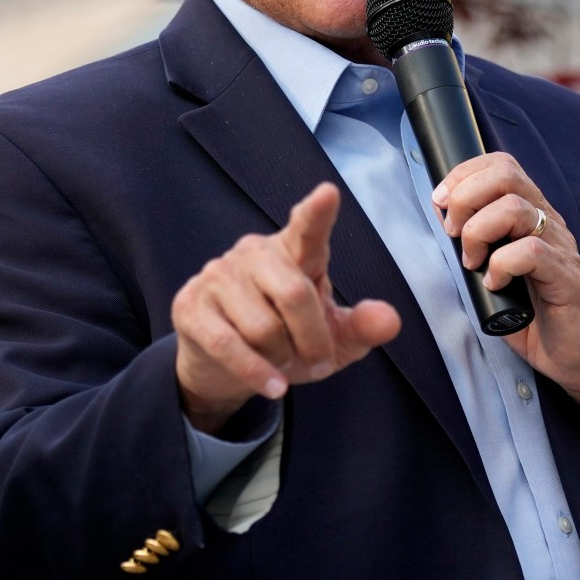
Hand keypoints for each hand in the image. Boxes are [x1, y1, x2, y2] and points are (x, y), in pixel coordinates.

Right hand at [174, 183, 402, 433]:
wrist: (224, 368)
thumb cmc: (286, 342)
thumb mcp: (331, 339)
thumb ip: (361, 327)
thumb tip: (389, 321)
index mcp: (294, 251)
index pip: (307, 228)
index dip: (317, 212)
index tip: (328, 193)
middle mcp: (254, 253)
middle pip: (295, 295)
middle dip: (313, 340)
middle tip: (319, 362)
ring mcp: (217, 275)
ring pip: (263, 327)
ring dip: (281, 358)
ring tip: (281, 361)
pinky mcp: (190, 305)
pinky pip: (228, 344)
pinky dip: (257, 373)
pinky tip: (272, 386)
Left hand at [431, 154, 579, 415]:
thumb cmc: (537, 317)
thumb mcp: (498, 272)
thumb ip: (478, 247)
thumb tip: (444, 226)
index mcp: (532, 216)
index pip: (501, 166)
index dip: (464, 175)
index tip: (441, 203)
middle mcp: (548, 224)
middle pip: (507, 175)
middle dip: (466, 198)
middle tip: (453, 233)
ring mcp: (560, 248)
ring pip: (515, 208)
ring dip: (479, 232)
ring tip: (473, 262)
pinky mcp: (565, 278)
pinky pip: (532, 252)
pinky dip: (502, 265)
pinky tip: (495, 283)